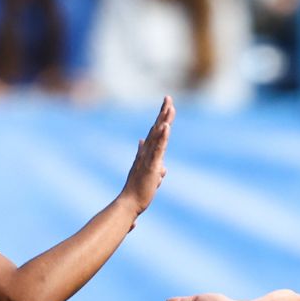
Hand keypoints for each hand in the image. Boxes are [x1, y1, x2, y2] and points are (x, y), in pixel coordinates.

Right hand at [118, 97, 174, 213]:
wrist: (129, 203)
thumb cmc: (139, 192)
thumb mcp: (151, 179)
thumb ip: (157, 170)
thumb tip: (164, 168)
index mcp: (146, 155)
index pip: (155, 134)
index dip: (161, 120)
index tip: (167, 107)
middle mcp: (146, 153)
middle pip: (156, 129)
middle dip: (163, 113)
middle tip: (168, 97)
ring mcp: (148, 158)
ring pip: (157, 136)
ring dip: (163, 120)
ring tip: (170, 106)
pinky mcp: (151, 165)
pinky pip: (158, 149)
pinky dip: (162, 137)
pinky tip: (166, 126)